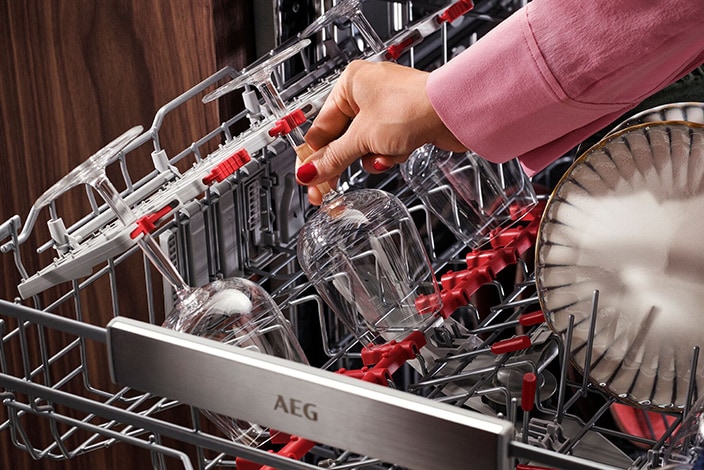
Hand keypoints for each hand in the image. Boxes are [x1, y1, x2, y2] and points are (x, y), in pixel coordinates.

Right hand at [297, 60, 465, 204]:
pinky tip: (397, 153)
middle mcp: (367, 92)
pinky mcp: (404, 124)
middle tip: (325, 191)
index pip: (321, 127)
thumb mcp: (363, 137)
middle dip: (340, 163)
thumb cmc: (412, 107)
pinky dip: (390, 154)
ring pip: (364, 146)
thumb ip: (333, 158)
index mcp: (350, 84)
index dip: (313, 156)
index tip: (306, 179)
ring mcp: (387, 108)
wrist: (455, 112)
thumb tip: (309, 172)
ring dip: (372, 157)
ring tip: (382, 156)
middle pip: (341, 139)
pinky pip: (384, 146)